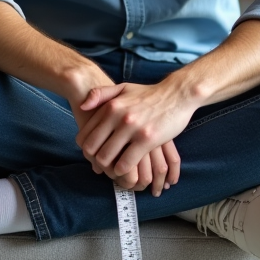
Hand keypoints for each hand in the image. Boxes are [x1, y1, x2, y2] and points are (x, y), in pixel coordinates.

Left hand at [76, 81, 196, 193]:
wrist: (177, 94)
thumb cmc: (149, 94)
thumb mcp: (123, 88)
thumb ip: (101, 94)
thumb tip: (82, 107)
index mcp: (110, 106)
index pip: (85, 135)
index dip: (85, 150)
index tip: (93, 156)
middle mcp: (117, 116)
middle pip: (92, 149)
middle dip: (94, 160)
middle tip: (102, 166)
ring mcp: (132, 128)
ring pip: (106, 158)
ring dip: (108, 168)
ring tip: (114, 170)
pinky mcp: (147, 139)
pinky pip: (126, 163)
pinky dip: (123, 171)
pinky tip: (127, 169)